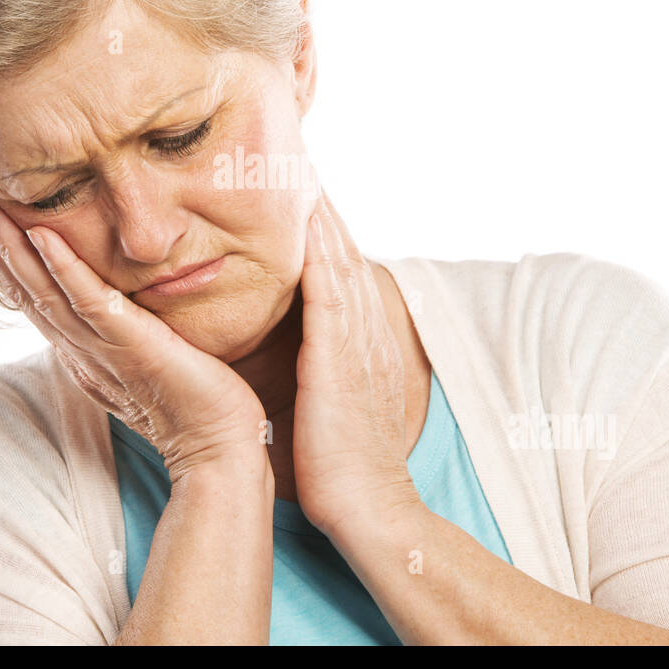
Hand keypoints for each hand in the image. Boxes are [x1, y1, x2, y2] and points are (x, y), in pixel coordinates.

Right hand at [0, 188, 266, 481]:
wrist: (216, 447)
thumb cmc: (194, 404)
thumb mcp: (146, 360)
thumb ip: (125, 334)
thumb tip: (115, 310)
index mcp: (82, 351)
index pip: (33, 296)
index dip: (4, 257)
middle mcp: (81, 349)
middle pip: (24, 288)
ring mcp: (101, 348)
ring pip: (43, 291)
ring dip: (9, 245)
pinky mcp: (131, 345)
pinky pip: (89, 302)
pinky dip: (63, 268)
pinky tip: (42, 234)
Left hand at [292, 187, 421, 538]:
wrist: (369, 508)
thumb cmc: (341, 466)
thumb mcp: (333, 404)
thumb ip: (320, 370)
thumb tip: (299, 354)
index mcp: (360, 342)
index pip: (342, 272)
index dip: (326, 230)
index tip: (306, 191)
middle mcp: (364, 333)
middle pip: (344, 254)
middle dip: (325, 208)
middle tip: (303, 160)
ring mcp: (356, 344)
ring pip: (340, 263)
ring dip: (324, 217)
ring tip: (304, 171)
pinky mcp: (339, 359)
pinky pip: (330, 294)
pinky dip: (322, 254)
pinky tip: (308, 223)